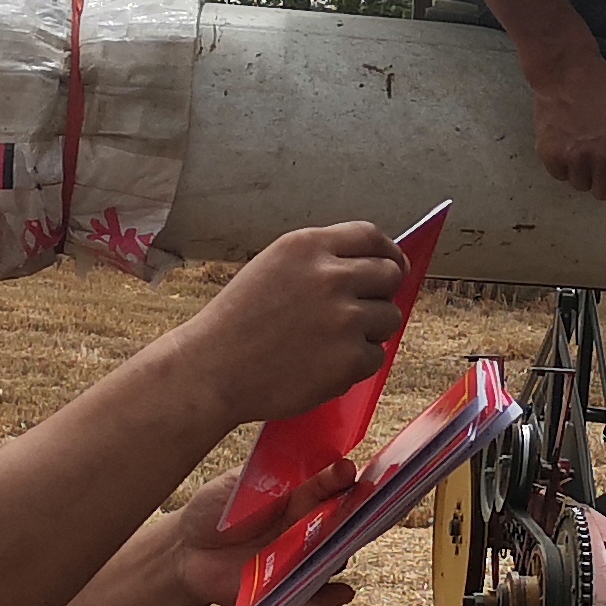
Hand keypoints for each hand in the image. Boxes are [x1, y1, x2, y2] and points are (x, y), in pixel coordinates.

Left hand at [169, 458, 358, 605]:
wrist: (186, 552)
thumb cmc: (213, 510)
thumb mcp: (236, 484)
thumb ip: (268, 475)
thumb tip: (299, 458)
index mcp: (298, 494)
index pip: (327, 484)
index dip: (339, 477)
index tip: (346, 470)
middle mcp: (306, 525)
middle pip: (339, 519)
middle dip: (352, 512)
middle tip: (360, 506)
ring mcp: (300, 557)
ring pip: (334, 555)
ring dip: (342, 551)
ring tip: (342, 546)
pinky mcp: (289, 587)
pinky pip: (317, 594)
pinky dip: (333, 595)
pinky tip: (343, 592)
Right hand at [185, 222, 408, 420]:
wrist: (212, 369)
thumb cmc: (237, 324)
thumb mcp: (273, 267)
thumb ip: (321, 261)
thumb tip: (373, 266)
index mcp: (308, 247)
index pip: (371, 236)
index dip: (388, 253)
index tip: (393, 267)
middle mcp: (330, 276)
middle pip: (390, 275)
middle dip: (380, 294)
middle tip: (357, 313)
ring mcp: (343, 317)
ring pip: (389, 317)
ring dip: (369, 332)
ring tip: (329, 343)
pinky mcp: (348, 357)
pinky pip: (376, 357)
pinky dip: (355, 365)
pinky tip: (321, 365)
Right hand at [527, 43, 605, 201]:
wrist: (566, 70)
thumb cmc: (603, 84)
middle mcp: (605, 154)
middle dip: (604, 179)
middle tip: (597, 161)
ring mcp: (576, 157)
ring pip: (581, 185)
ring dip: (581, 171)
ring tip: (578, 146)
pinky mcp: (551, 154)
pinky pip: (559, 175)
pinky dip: (561, 163)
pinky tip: (564, 142)